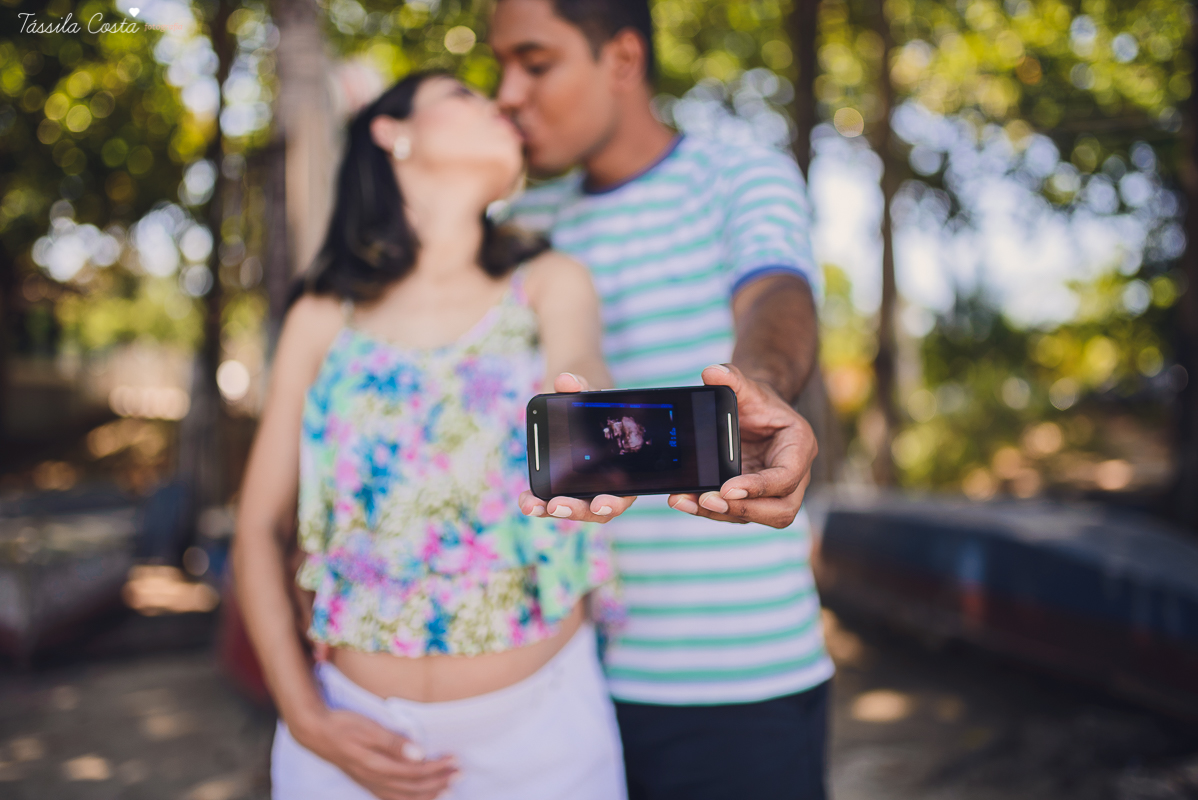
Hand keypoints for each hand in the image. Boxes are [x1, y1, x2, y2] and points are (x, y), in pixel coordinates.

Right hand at [292, 707, 457, 799]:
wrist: (315, 732)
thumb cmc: (343, 724)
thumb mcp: (368, 728)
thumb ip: (393, 742)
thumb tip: (419, 753)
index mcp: (378, 764)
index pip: (416, 771)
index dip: (437, 767)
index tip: (455, 759)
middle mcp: (375, 778)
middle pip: (414, 786)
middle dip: (439, 781)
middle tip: (460, 773)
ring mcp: (369, 782)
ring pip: (404, 796)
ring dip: (428, 794)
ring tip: (448, 790)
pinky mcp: (365, 782)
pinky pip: (390, 798)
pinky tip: (417, 798)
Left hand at [518, 372, 636, 522]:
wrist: (576, 401)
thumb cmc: (591, 401)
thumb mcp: (589, 390)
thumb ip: (581, 385)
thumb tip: (566, 380)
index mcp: (624, 469)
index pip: (623, 495)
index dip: (612, 503)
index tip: (598, 503)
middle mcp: (604, 485)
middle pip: (594, 509)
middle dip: (575, 510)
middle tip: (557, 505)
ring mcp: (582, 488)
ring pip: (571, 508)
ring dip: (550, 510)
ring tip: (531, 505)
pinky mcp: (561, 487)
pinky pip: (551, 500)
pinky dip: (538, 501)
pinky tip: (525, 500)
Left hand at [667, 364, 816, 528]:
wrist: (754, 412)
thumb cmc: (757, 401)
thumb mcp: (747, 387)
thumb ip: (732, 378)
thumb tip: (711, 372)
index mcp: (799, 447)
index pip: (786, 477)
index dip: (760, 487)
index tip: (728, 487)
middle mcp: (794, 475)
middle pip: (780, 510)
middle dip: (744, 509)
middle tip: (708, 500)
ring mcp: (775, 491)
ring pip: (758, 517)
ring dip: (722, 514)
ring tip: (687, 501)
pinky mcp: (755, 499)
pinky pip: (738, 512)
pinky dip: (711, 511)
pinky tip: (685, 500)